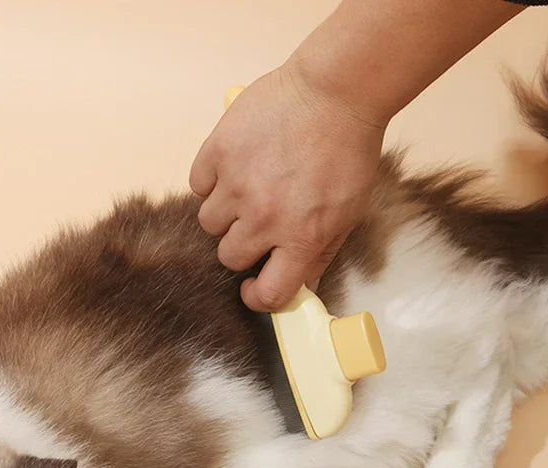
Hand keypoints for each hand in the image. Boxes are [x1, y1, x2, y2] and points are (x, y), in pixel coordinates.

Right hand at [190, 59, 385, 310]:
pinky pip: (198, 183)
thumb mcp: (347, 213)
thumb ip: (320, 253)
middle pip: (229, 257)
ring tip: (246, 189)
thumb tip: (303, 286)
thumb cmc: (348, 152)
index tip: (255, 287)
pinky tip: (235, 165)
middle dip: (243, 246)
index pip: (268, 294)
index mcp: (300, 238)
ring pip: (209, 223)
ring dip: (225, 214)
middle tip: (258, 223)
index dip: (258, 297)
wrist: (336, 91)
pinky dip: (212, 179)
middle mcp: (264, 218)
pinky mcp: (218, 152)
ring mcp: (237, 185)